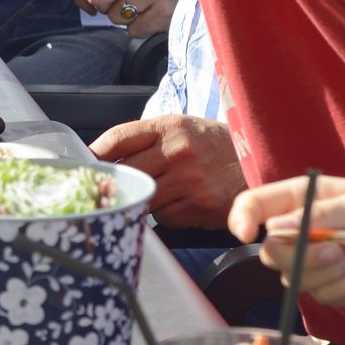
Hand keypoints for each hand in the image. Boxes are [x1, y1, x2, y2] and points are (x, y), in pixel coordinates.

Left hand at [90, 115, 243, 228]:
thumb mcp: (183, 128)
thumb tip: (102, 156)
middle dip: (115, 182)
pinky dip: (165, 214)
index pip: (118, 138)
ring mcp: (191, 182)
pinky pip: (166, 217)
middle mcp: (179, 152)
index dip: (95, 153)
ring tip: (159, 191)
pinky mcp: (200, 209)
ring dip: (143, 199)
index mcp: (170, 127)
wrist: (260, 165)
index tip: (84, 163)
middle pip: (126, 172)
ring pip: (144, 198)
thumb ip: (147, 139)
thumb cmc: (215, 146)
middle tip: (107, 189)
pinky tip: (180, 203)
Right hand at [225, 175, 344, 310]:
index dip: (241, 218)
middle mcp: (302, 232)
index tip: (246, 234)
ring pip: (296, 278)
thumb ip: (320, 216)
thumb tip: (274, 226)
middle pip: (271, 251)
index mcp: (303, 200)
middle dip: (303, 254)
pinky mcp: (334, 289)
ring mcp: (317, 263)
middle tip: (338, 247)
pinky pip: (323, 296)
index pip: (254, 206)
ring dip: (334, 271)